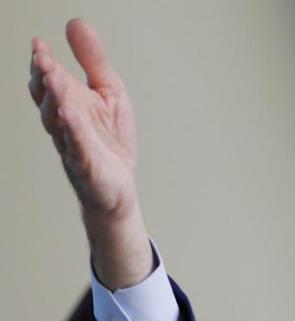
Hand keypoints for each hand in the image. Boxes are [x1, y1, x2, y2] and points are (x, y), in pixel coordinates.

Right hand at [30, 19, 150, 289]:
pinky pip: (79, 147)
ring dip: (55, 98)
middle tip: (42, 57)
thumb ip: (93, 60)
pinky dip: (75, 131)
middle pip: (47, 98)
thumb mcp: (109, 92)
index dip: (42, 63)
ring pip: (58, 121)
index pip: (48, 81)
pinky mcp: (89, 166)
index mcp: (68, 104)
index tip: (40, 44)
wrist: (118, 188)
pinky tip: (71, 115)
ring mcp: (74, 145)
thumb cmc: (109, 141)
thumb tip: (75, 23)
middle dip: (44, 78)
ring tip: (55, 78)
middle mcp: (65, 124)